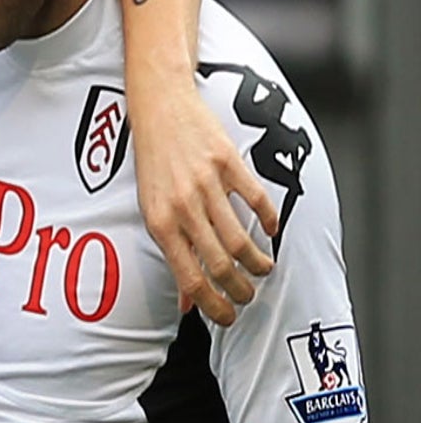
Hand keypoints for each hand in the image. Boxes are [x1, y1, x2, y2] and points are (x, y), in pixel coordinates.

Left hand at [129, 77, 277, 325]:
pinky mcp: (228, 162)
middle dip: (241, 291)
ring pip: (242, 240)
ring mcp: (206, 184)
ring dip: (258, 264)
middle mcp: (182, 205)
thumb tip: (184, 300)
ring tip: (263, 269)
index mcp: (159, 221)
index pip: (190, 279)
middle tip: (249, 296)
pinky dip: (270, 222)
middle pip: (221, 265)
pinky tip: (272, 231)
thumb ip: (170, 251)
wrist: (158, 104)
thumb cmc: (152, 159)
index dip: (214, 306)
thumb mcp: (149, 206)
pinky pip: (258, 201)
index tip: (227, 317)